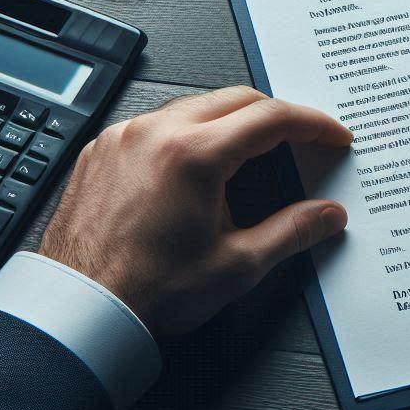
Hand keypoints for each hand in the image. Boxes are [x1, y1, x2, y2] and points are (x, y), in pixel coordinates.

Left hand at [40, 87, 352, 335]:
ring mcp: (125, 136)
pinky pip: (157, 121)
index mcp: (194, 153)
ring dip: (231, 120)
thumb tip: (328, 216)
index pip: (272, 117)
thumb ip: (293, 232)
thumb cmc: (145, 292)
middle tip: (300, 140)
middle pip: (237, 98)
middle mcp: (156, 132)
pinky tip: (199, 163)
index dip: (313, 124)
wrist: (76, 312)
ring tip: (252, 154)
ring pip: (195, 104)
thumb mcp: (237, 265)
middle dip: (277, 115)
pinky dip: (188, 131)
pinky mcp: (102, 148)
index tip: (333, 135)